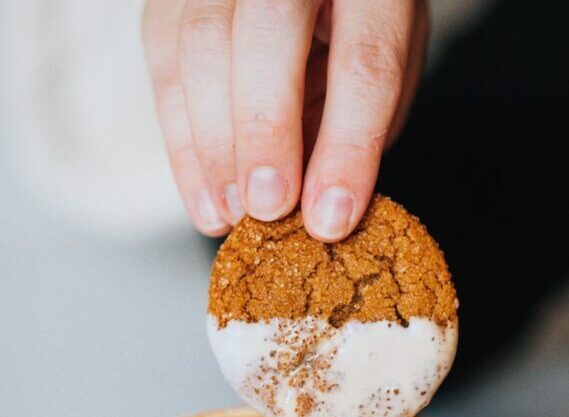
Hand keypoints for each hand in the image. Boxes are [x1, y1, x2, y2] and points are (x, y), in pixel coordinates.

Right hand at [142, 0, 427, 239]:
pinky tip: (204, 196)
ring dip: (213, 147)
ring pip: (202, 44)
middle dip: (265, 134)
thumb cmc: (359, 27)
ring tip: (229, 214)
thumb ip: (358, 123)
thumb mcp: (385, 70)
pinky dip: (181, 141)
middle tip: (266, 209)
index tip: (329, 218)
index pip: (363, 61)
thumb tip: (317, 204)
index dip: (346, 147)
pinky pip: (164, 60)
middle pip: (269, 33)